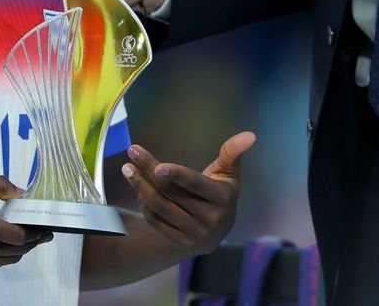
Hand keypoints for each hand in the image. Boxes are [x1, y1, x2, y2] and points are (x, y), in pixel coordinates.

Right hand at [0, 176, 51, 277]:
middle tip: (40, 232)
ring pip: (7, 261)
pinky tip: (0, 245)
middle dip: (31, 242)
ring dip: (17, 250)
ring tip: (22, 238)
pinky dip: (1, 257)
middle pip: (17, 250)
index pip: (18, 236)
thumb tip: (20, 192)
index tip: (43, 226)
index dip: (34, 232)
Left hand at [123, 132, 254, 255]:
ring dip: (140, 186)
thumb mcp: (227, 174)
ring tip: (128, 169)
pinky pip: (156, 221)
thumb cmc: (218, 193)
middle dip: (148, 171)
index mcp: (223, 198)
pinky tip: (139, 190)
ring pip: (160, 207)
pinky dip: (144, 205)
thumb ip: (232, 153)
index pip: (195, 184)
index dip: (177, 175)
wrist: (214, 232)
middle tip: (132, 152)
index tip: (158, 165)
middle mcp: (211, 218)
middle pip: (172, 192)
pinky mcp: (181, 243)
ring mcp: (195, 233)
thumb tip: (250, 135)